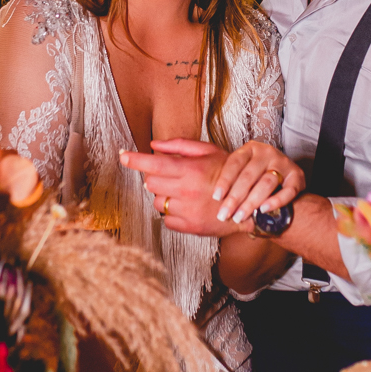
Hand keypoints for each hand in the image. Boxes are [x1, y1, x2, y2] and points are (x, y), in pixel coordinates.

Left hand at [120, 141, 239, 235]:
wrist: (247, 204)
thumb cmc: (228, 174)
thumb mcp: (208, 152)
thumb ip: (179, 146)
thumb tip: (154, 145)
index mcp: (190, 170)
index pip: (153, 164)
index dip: (135, 160)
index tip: (123, 156)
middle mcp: (186, 191)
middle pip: (150, 183)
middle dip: (154, 176)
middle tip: (167, 174)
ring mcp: (187, 211)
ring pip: (157, 202)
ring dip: (162, 195)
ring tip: (180, 191)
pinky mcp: (189, 227)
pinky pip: (166, 219)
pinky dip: (171, 212)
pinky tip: (185, 205)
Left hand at [208, 140, 304, 223]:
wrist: (285, 179)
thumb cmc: (257, 177)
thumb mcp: (243, 169)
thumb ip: (230, 177)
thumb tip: (211, 196)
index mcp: (250, 149)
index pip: (234, 163)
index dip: (224, 180)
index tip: (216, 197)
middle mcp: (267, 153)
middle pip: (248, 175)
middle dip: (235, 197)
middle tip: (225, 214)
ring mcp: (283, 163)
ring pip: (266, 183)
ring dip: (251, 202)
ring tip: (240, 216)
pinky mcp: (298, 176)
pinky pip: (288, 190)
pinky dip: (276, 201)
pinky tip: (264, 210)